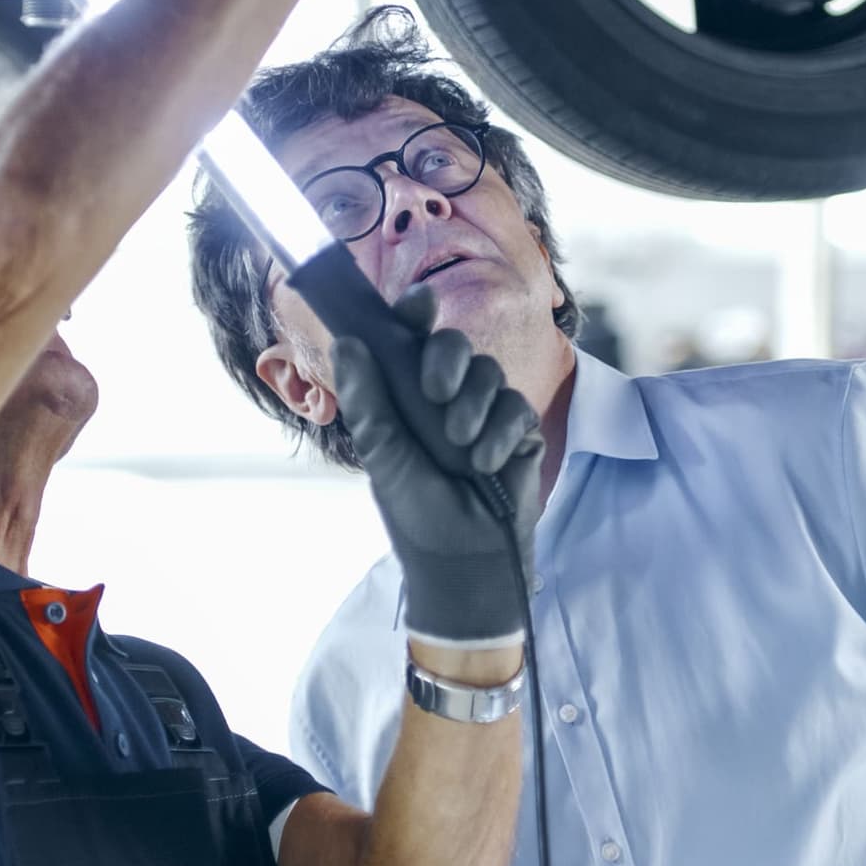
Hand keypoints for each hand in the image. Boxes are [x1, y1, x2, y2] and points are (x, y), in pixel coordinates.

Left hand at [330, 288, 544, 645]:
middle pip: (455, 345)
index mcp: (408, 395)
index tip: (418, 304)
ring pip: (488, 372)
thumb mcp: (383, 457)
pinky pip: (515, 406)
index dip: (415, 312)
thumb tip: (347, 342)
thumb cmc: (416, 512)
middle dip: (447, 357)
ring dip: (473, 403)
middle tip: (435, 390)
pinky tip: (485, 461)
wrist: (461, 561)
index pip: (413, 338)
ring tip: (458, 444)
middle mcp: (448, 397)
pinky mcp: (519, 432)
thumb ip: (367, 401)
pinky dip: (500, 431)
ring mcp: (486, 412)